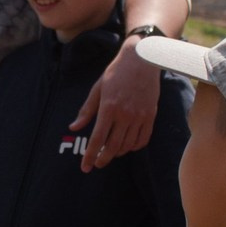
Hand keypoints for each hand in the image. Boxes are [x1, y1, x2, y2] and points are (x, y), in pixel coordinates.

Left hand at [70, 39, 161, 168]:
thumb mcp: (97, 89)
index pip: (97, 139)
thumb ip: (86, 110)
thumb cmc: (116, 72)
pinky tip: (127, 146)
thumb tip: (74, 127)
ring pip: (128, 145)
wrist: (142, 59)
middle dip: (103, 159)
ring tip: (110, 153)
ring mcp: (140, 116)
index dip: (90, 156)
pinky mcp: (151, 115)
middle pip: (113, 146)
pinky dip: (134, 147)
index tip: (85, 167)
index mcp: (109, 108)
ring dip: (118, 153)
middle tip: (97, 164)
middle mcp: (125, 115)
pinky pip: (143, 139)